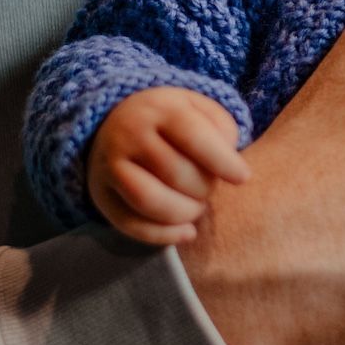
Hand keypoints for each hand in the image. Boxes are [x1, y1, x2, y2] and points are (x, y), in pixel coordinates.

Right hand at [86, 87, 247, 245]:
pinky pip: (130, 225)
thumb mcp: (200, 110)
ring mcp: (109, 166)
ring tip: (197, 208)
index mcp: (159, 109)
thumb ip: (223, 129)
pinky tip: (187, 232)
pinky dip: (164, 235)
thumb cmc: (173, 122)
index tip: (243, 178)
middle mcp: (128, 134)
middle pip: (176, 173)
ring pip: (150, 201)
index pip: (193, 136)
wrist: (117, 124)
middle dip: (204, 188)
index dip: (223, 161)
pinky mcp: (101, 195)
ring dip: (185, 213)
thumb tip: (230, 167)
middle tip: (210, 188)